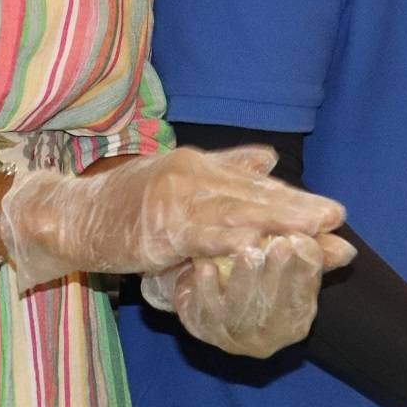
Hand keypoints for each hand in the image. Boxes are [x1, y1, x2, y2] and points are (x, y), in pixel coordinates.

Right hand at [0, 146, 345, 290]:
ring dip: (278, 225)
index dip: (296, 201)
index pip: (256, 186)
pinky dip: (233, 240)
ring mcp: (173, 197)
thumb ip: (224, 169)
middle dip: (298, 211)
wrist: (69, 215)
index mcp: (198, 167)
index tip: (334, 216)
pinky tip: (259, 247)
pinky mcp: (157, 225)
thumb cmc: (120, 204)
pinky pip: (203, 233)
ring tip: (314, 235)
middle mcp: (190, 174)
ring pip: (236, 212)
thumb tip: (270, 159)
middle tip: (337, 220)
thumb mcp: (176, 181)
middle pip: (254, 196)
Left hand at [140, 231, 354, 357]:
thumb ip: (312, 254)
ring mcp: (233, 337)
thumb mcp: (286, 260)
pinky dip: (206, 290)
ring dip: (245, 282)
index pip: (303, 299)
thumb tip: (346, 250)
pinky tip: (205, 267)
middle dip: (278, 276)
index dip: (304, 272)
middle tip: (278, 244)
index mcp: (294, 320)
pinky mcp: (201, 328)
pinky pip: (203, 313)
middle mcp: (267, 337)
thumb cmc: (258, 270)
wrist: (207, 284)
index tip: (301, 240)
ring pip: (240, 314)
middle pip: (273, 310)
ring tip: (247, 254)